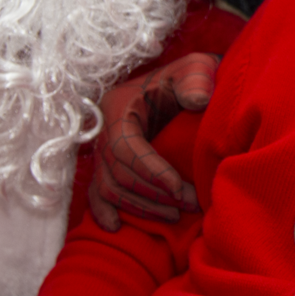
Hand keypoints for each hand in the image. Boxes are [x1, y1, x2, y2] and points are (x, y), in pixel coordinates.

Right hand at [87, 51, 219, 231]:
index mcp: (117, 107)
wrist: (175, 82)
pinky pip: (95, 192)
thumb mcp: (194, 69)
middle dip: (153, 194)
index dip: (151, 172)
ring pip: (108, 188)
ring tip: (174, 215)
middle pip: (117, 173)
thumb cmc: (186, 77)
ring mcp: (100, 149)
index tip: (179, 189)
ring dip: (139, 206)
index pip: (125, 148)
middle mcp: (102, 131)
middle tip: (188, 205)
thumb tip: (198, 100)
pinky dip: (103, 211)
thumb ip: (196, 81)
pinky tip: (117, 226)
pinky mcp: (105, 163)